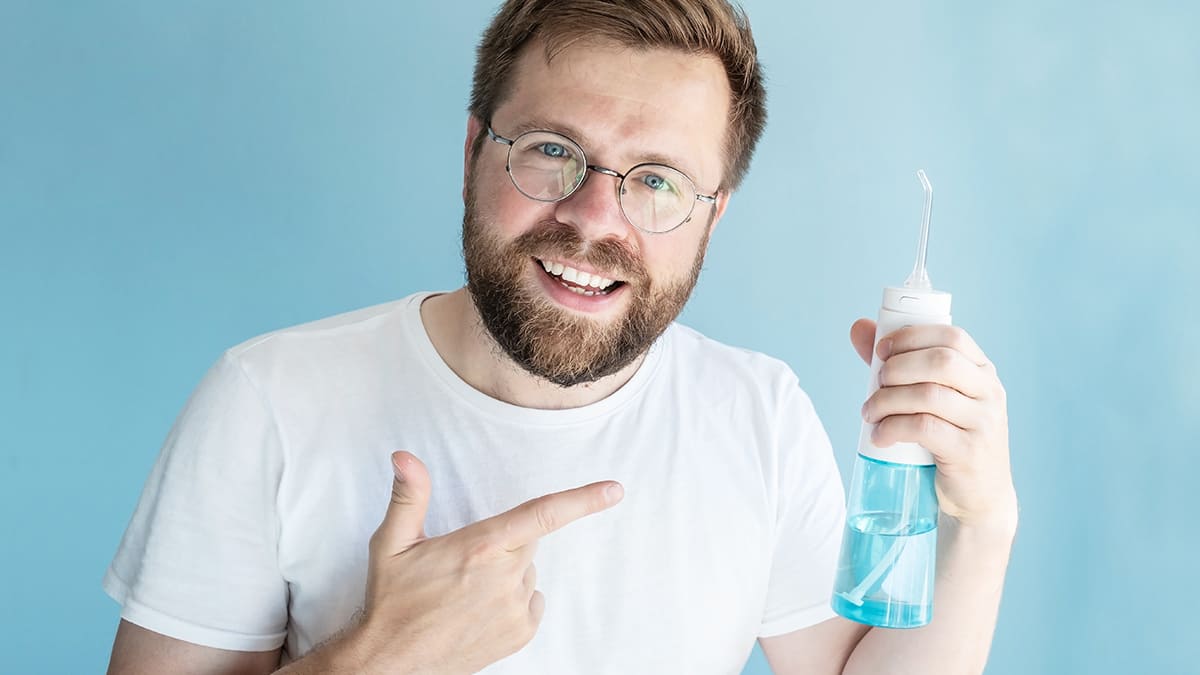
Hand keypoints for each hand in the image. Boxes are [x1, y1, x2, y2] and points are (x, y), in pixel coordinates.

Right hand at [356, 451, 623, 673]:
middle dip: (503, 543)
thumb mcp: (391, 543)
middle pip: (527, 540)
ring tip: (464, 591)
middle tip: (465, 561)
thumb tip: (405, 457)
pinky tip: (479, 609)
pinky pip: (531, 601)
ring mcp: (516, 608)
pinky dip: (513, 600)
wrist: (391, 662)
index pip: (542, 514)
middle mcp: (505, 576)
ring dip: (506, 574)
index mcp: (480, 546)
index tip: (614, 490)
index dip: (583, 500)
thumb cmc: (392, 601)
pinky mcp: (521, 633)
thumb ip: (409, 496)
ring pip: (527, 572)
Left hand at [851, 320, 1016, 532]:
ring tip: (869, 413)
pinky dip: (894, 428)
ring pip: (929, 395)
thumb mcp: (930, 399)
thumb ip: (898, 363)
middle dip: (898, 367)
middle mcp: (989, 392)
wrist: (977, 497)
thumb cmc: (947, 440)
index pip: (952, 337)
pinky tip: (879, 436)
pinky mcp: (970, 452)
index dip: (912, 337)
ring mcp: (984, 422)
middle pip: (941, 362)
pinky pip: (926, 429)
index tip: (881, 350)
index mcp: (982, 372)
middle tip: (875, 383)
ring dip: (888, 400)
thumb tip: (859, 327)